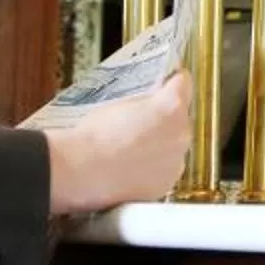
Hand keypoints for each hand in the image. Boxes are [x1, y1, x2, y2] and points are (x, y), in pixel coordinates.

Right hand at [43, 71, 192, 215]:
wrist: (82, 172)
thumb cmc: (94, 134)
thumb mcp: (120, 103)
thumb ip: (144, 100)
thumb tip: (151, 101)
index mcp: (172, 105)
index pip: (183, 83)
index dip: (171, 81)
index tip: (165, 83)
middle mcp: (182, 133)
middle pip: (181, 118)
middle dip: (166, 118)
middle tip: (142, 121)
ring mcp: (177, 161)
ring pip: (175, 145)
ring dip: (162, 143)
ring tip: (135, 147)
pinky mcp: (166, 183)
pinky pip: (166, 169)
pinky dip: (155, 167)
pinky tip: (133, 167)